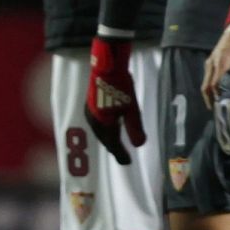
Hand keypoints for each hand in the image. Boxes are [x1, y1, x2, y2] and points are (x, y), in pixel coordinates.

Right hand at [84, 37, 144, 164]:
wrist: (107, 66)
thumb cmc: (121, 87)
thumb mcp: (131, 109)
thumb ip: (135, 128)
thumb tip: (140, 145)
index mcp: (103, 125)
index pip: (113, 145)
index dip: (120, 154)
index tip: (128, 162)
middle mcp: (94, 121)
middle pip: (104, 139)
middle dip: (113, 148)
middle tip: (122, 156)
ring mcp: (89, 112)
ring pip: (100, 131)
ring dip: (108, 139)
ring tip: (116, 143)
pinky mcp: (89, 104)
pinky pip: (97, 123)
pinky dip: (104, 129)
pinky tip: (109, 126)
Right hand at [203, 24, 229, 105]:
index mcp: (224, 62)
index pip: (217, 84)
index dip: (219, 97)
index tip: (225, 107)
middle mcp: (214, 63)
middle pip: (208, 87)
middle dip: (212, 100)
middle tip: (220, 112)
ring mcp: (210, 63)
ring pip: (205, 83)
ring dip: (210, 96)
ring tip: (217, 108)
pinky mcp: (211, 62)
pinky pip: (207, 78)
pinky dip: (210, 89)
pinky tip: (217, 96)